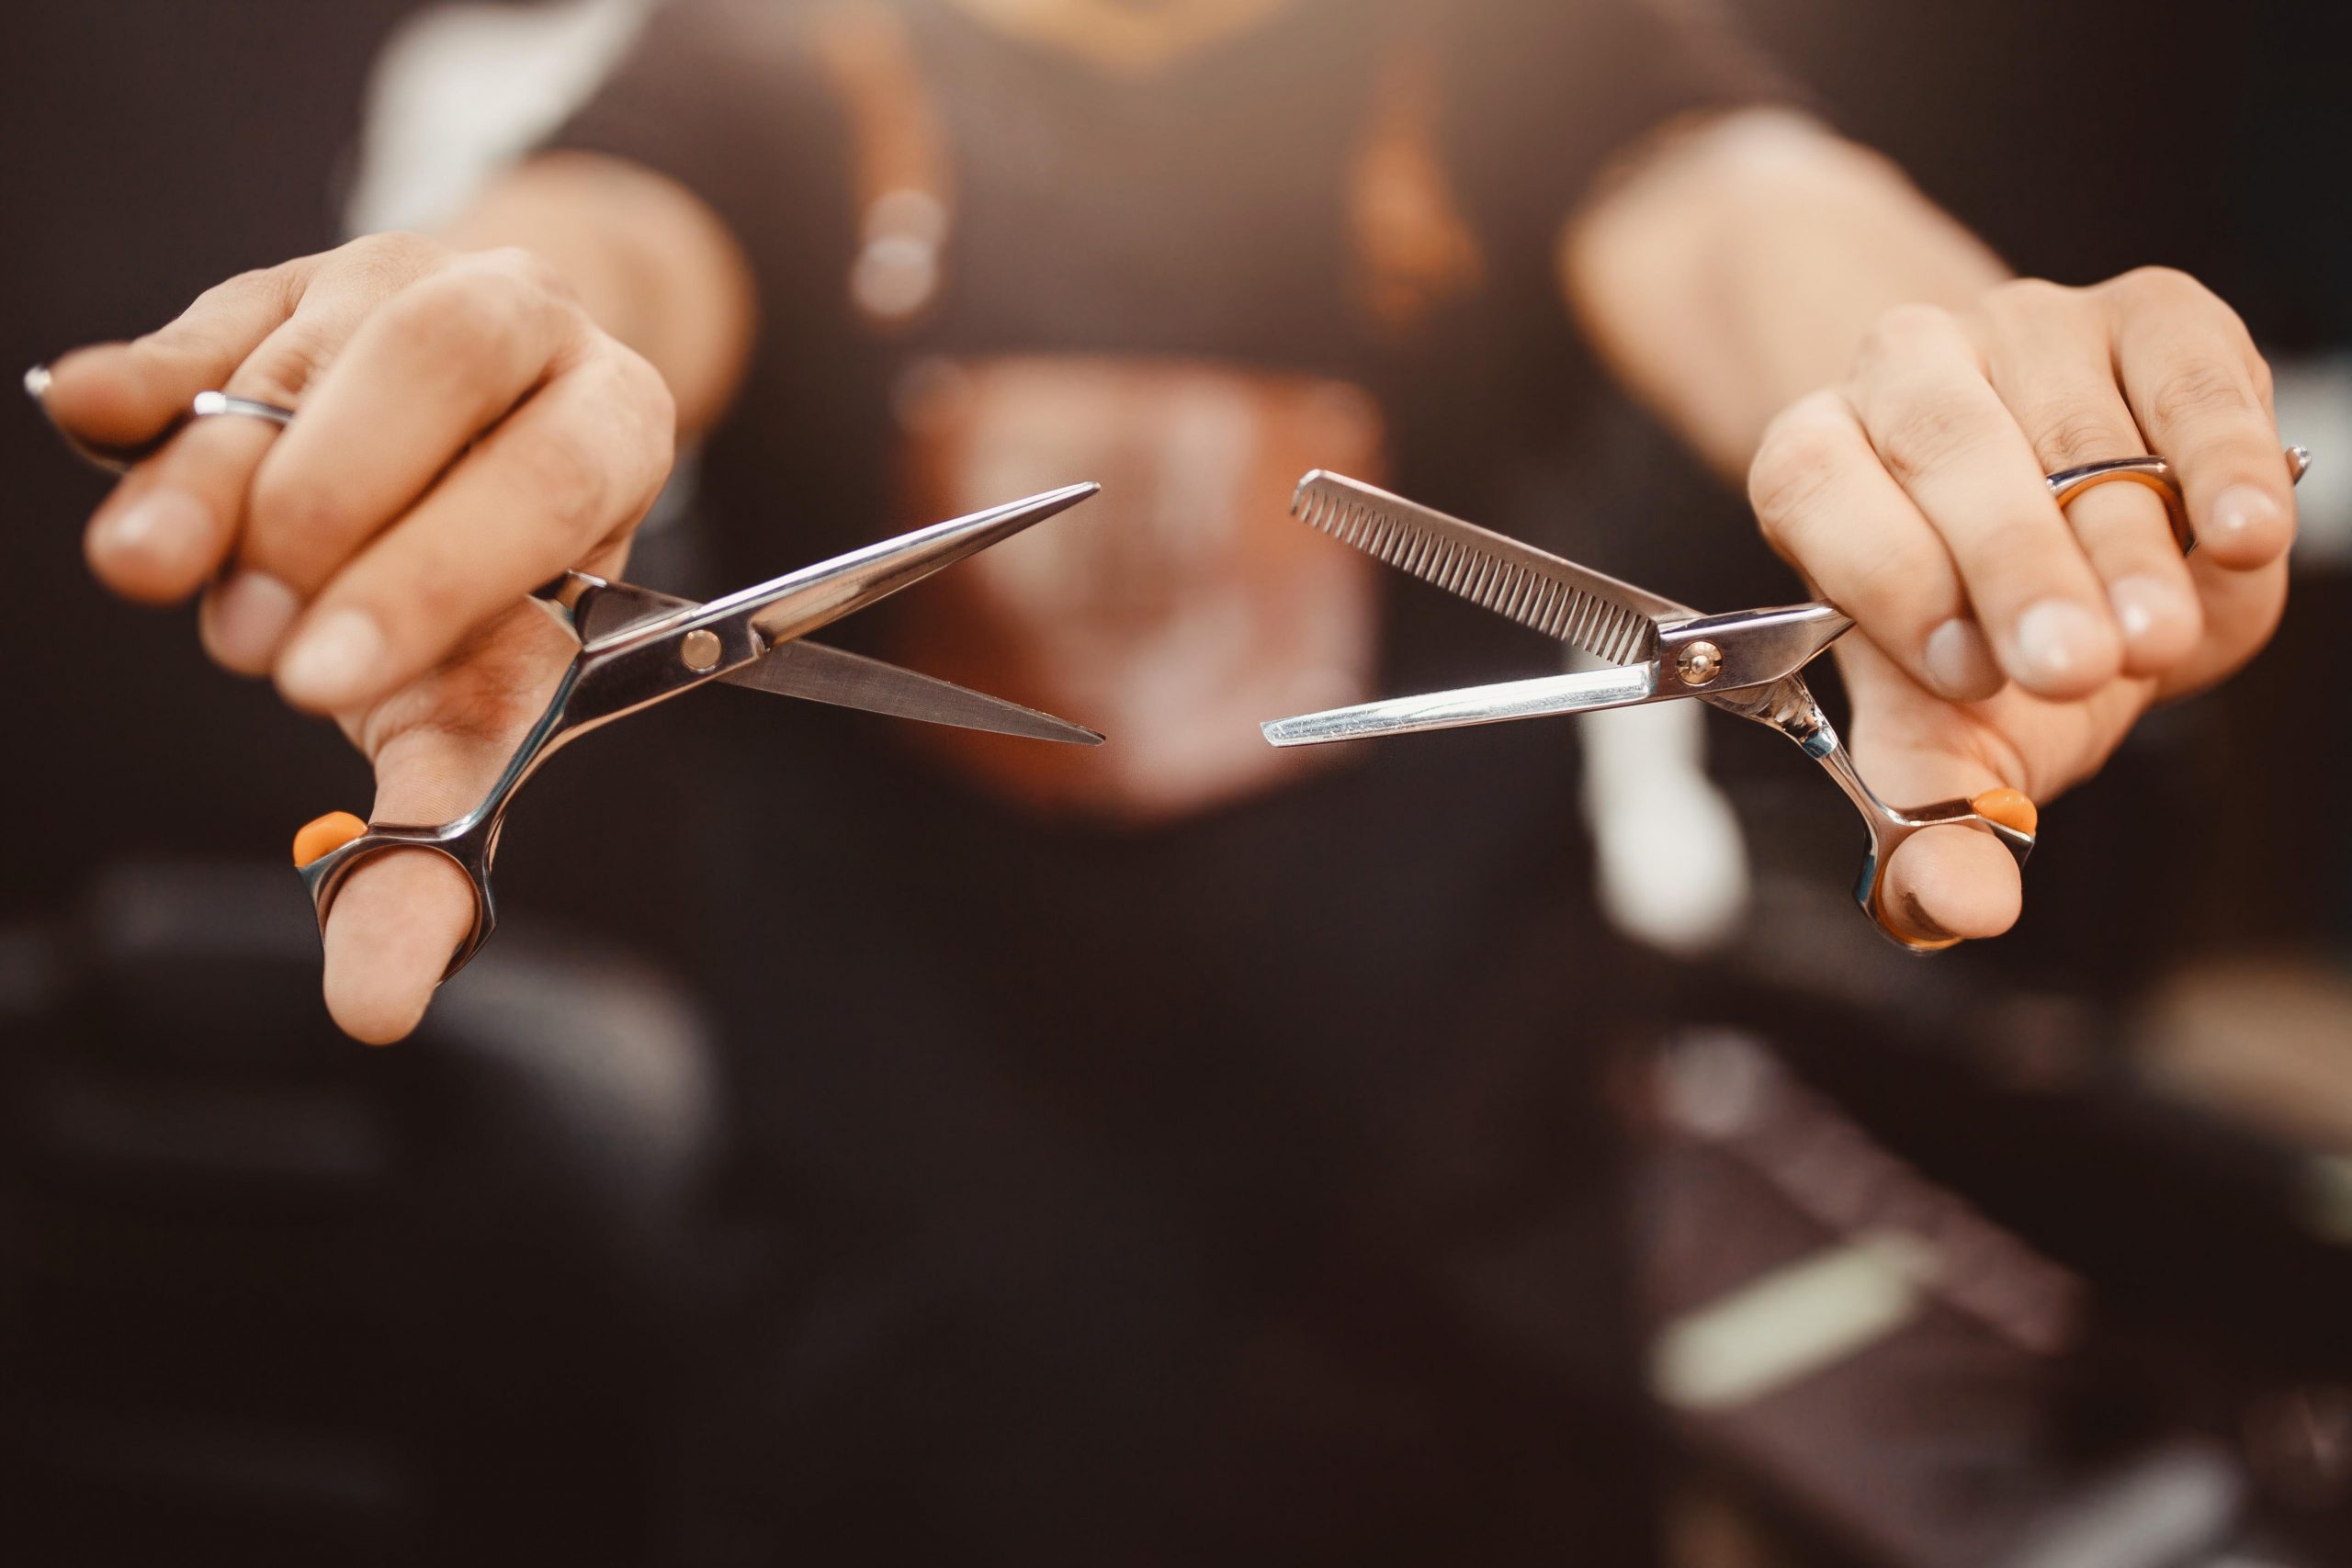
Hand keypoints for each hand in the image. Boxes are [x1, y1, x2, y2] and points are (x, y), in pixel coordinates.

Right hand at [41, 232, 676, 1039]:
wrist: (478, 441)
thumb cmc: (486, 596)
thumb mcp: (478, 710)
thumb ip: (431, 841)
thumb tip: (372, 1006)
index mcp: (615, 424)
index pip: (552, 477)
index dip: (434, 575)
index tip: (320, 679)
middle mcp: (529, 329)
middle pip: (438, 361)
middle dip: (332, 505)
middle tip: (248, 640)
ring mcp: (399, 285)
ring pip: (311, 342)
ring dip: (218, 467)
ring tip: (156, 575)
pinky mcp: (282, 287)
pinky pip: (217, 316)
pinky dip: (153, 379)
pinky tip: (96, 415)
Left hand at [1748, 268, 2294, 943]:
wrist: (2094, 558)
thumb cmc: (2003, 645)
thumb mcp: (1965, 735)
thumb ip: (1941, 815)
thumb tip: (1957, 910)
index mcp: (1816, 460)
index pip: (1816, 487)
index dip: (1886, 575)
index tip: (1963, 672)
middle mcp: (1903, 369)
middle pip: (1941, 443)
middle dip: (2011, 563)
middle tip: (2075, 667)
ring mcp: (2026, 326)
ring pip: (2067, 418)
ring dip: (2120, 535)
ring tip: (2157, 636)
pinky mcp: (2151, 312)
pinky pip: (2182, 366)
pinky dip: (2219, 453)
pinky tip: (2239, 535)